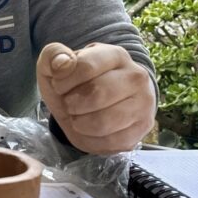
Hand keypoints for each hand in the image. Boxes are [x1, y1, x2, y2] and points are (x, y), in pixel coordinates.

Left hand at [37, 42, 155, 153]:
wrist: (98, 101)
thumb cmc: (76, 81)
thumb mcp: (57, 63)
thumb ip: (54, 55)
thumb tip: (63, 64)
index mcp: (116, 55)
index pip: (85, 67)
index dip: (63, 81)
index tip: (59, 85)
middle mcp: (136, 77)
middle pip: (97, 95)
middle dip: (72, 104)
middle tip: (69, 103)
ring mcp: (144, 103)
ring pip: (104, 122)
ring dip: (80, 123)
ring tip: (78, 116)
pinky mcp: (142, 128)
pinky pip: (111, 142)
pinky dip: (91, 139)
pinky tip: (88, 129)